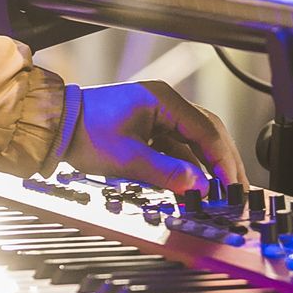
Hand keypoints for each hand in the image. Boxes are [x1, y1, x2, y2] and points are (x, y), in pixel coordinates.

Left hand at [61, 81, 246, 193]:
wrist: (56, 127)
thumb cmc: (84, 132)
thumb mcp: (128, 159)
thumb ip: (167, 173)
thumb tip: (199, 187)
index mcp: (163, 100)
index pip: (206, 130)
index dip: (222, 159)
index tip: (232, 183)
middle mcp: (164, 104)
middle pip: (206, 132)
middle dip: (222, 162)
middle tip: (237, 188)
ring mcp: (157, 116)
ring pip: (193, 142)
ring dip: (206, 166)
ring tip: (219, 191)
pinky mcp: (149, 129)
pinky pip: (176, 147)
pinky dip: (187, 166)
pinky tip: (193, 186)